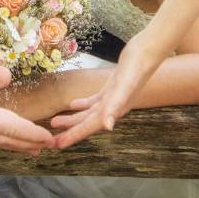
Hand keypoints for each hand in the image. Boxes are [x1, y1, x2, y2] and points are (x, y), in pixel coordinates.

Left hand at [50, 32, 163, 148]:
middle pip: (87, 123)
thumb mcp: (124, 87)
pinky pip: (94, 101)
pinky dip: (82, 105)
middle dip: (70, 131)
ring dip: (73, 119)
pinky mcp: (111, 88)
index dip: (74, 136)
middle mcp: (113, 108)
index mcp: (114, 110)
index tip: (58, 145)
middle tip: (52, 140)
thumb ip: (115, 107)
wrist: (146, 52)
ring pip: (88, 113)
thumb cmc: (136, 69)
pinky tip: (72, 105)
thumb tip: (107, 127)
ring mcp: (112, 98)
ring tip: (55, 122)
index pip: (90, 127)